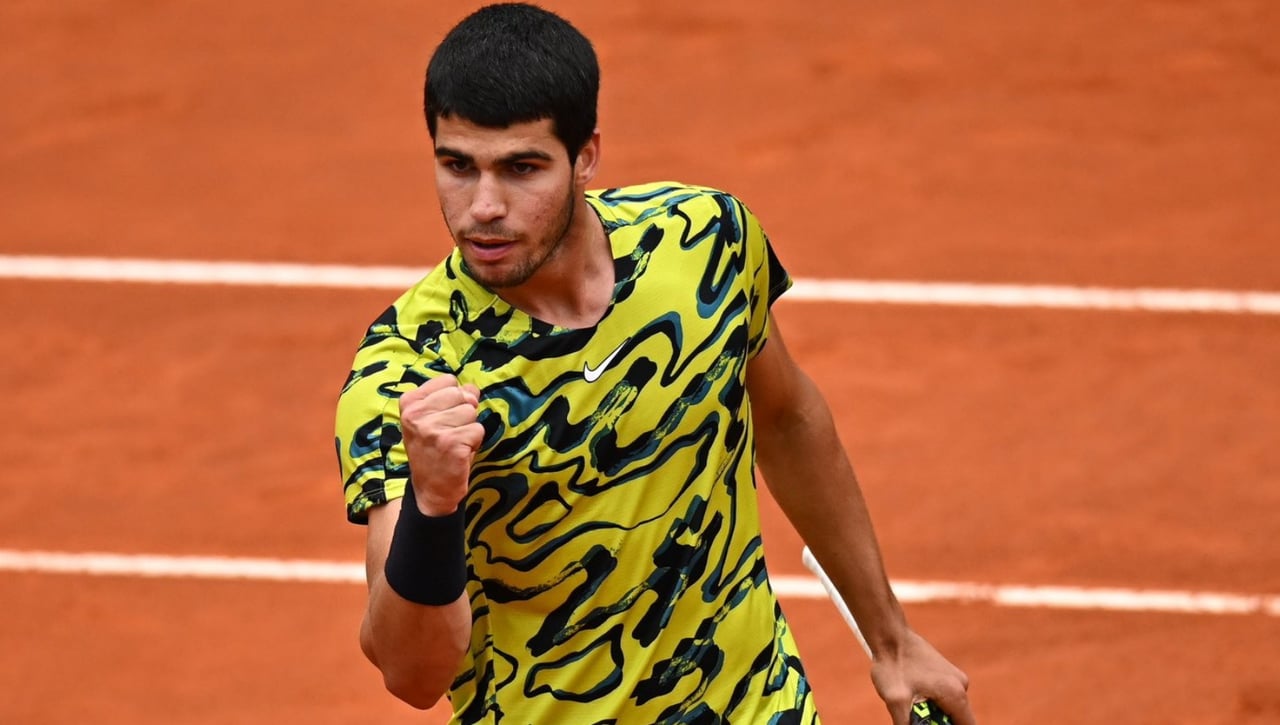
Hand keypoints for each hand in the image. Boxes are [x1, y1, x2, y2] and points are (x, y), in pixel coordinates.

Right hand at [398, 374, 484, 515]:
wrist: (430, 490)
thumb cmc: (433, 450)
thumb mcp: (432, 419)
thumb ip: (450, 398)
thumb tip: (472, 388)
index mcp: (409, 403)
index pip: (448, 381)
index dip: (454, 398)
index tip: (442, 418)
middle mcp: (417, 414)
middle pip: (462, 395)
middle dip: (463, 413)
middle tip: (450, 433)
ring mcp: (433, 429)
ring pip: (471, 411)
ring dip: (469, 429)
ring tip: (454, 443)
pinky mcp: (451, 443)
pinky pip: (478, 430)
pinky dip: (475, 443)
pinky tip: (459, 453)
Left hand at [870, 629, 974, 724]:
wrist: (888, 635)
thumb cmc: (892, 666)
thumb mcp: (895, 702)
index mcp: (956, 695)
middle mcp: (961, 686)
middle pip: (958, 719)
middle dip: (939, 723)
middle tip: (918, 718)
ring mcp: (954, 677)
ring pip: (949, 708)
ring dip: (934, 714)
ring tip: (912, 707)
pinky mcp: (944, 672)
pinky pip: (943, 696)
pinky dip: (932, 703)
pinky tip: (912, 697)